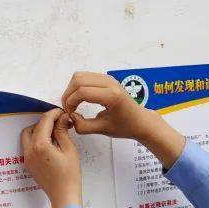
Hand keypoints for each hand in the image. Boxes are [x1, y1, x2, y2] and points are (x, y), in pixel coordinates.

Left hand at [21, 108, 81, 207]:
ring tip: (54, 134)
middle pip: (34, 127)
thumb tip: (61, 118)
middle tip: (60, 123)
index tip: (62, 114)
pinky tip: (49, 144)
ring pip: (28, 135)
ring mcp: (27, 158)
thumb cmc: (69, 176)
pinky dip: (36, 140)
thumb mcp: (69, 150)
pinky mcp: (28, 164)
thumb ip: (62, 131)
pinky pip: (28, 146)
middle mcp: (30, 151)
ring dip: (38, 130)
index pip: (45, 121)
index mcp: (40, 145)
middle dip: (46, 122)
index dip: (54, 114)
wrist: (64, 197)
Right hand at [62, 71, 184, 167]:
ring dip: (72, 89)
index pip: (82, 92)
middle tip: (69, 109)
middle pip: (78, 80)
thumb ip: (83, 126)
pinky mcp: (106, 78)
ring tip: (72, 105)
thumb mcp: (103, 130)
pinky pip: (86, 77)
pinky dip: (78, 87)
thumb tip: (70, 117)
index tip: (70, 114)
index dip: (70, 103)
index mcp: (111, 96)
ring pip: (80, 76)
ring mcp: (108, 78)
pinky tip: (79, 100)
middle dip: (69, 94)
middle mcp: (110, 83)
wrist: (140, 121)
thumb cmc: (125, 127)